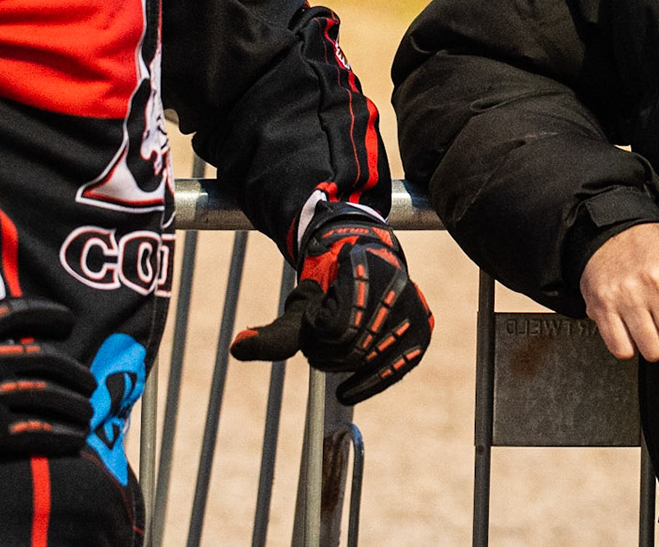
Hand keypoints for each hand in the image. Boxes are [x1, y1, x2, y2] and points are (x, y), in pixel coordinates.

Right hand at [0, 297, 95, 476]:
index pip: (20, 312)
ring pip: (50, 396)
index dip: (49, 314)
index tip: (69, 319)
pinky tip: (76, 439)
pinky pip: (40, 431)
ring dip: (75, 406)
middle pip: (48, 359)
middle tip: (89, 382)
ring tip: (88, 414)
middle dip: (74, 372)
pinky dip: (63, 435)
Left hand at [230, 205, 432, 404]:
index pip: (333, 331)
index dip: (316, 335)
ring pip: (371, 359)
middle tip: (322, 340)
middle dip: (329, 353)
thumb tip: (236, 347)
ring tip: (339, 345)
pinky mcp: (422, 329)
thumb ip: (274, 335)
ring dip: (347, 364)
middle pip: (353, 349)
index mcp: (364, 270)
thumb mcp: (299, 309)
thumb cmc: (328, 288)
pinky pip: (398, 367)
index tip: (316, 319)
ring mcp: (413, 307)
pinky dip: (371, 382)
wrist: (365, 267)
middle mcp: (396, 286)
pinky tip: (348, 392)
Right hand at [580, 222, 658, 395]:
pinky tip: (632, 323)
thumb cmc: (654, 246)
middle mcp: (653, 282)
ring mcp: (625, 295)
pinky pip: (623, 350)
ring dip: (657, 344)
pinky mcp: (601, 307)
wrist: (611, 229)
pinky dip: (630, 345)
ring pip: (653, 351)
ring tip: (651, 318)